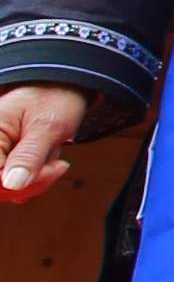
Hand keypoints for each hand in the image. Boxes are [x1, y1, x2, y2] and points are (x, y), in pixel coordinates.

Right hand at [0, 85, 77, 201]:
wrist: (56, 90)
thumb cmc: (51, 100)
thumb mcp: (47, 126)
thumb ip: (30, 155)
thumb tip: (12, 184)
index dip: (23, 183)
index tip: (57, 168)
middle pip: (1, 188)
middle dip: (34, 183)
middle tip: (60, 164)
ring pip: (8, 190)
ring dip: (36, 181)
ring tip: (52, 157)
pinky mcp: (0, 166)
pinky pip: (13, 188)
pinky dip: (34, 182)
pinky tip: (46, 164)